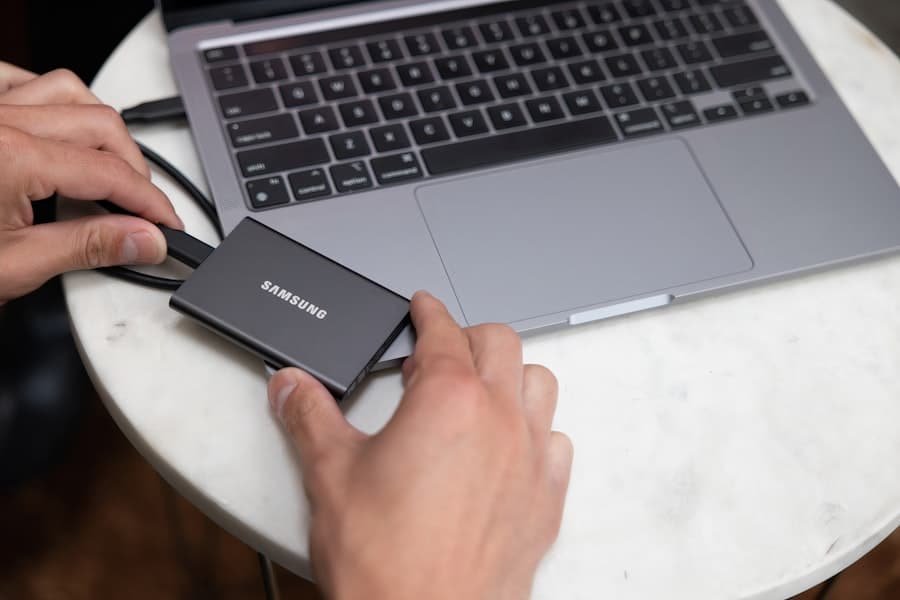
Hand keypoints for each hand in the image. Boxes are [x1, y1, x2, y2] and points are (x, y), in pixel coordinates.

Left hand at [0, 62, 181, 302]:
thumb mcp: (13, 267)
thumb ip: (89, 248)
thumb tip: (145, 240)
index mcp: (11, 158)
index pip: (110, 173)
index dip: (150, 202)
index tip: (169, 224)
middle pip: (100, 124)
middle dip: (134, 167)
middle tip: (143, 209)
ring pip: (68, 91)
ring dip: (100, 129)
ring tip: (110, 168)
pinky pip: (21, 80)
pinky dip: (53, 100)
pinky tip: (59, 128)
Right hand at [268, 292, 573, 599]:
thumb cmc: (387, 561)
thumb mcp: (330, 474)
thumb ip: (309, 417)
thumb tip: (291, 386)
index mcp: (449, 399)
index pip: (443, 330)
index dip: (428, 312)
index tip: (422, 307)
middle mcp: (499, 419)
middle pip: (500, 343)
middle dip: (468, 336)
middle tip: (436, 355)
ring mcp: (530, 458)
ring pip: (538, 383)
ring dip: (509, 376)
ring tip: (475, 393)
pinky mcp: (546, 498)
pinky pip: (555, 441)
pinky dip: (535, 431)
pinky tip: (507, 447)